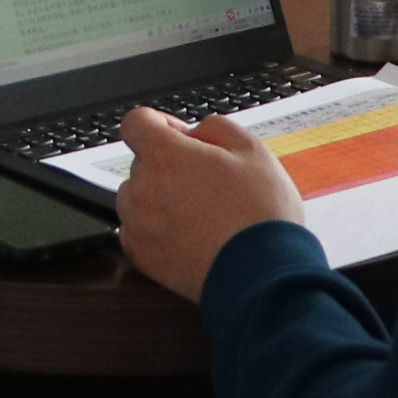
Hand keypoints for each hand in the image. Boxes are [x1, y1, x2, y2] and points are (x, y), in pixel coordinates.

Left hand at [113, 106, 303, 300]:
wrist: (261, 274)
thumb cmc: (260, 214)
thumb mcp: (252, 150)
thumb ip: (214, 128)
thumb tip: (193, 133)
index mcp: (166, 156)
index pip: (136, 123)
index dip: (158, 124)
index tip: (176, 135)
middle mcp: (143, 188)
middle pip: (141, 163)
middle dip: (168, 165)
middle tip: (206, 182)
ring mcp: (139, 225)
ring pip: (137, 197)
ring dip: (158, 198)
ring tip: (200, 213)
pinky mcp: (142, 256)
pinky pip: (138, 230)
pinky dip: (157, 229)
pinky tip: (190, 234)